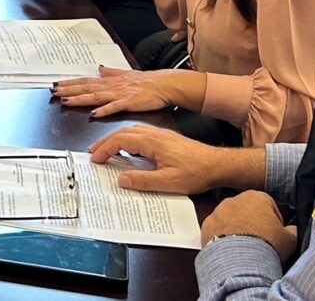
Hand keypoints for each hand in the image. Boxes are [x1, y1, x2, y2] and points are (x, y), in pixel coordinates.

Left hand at [54, 67, 205, 116]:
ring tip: (66, 102)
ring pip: (95, 96)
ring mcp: (120, 94)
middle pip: (86, 88)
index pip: (85, 81)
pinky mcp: (129, 102)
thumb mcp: (126, 74)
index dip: (70, 83)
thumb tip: (99, 69)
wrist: (166, 84)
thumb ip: (111, 73)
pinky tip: (94, 114)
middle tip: (53, 92)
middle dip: (68, 90)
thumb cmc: (147, 82)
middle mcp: (112, 86)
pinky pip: (115, 106)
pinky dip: (104, 110)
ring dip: (79, 99)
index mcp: (110, 81)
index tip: (56, 85)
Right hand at [88, 125, 261, 194]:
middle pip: (124, 132)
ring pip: (132, 131)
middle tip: (94, 152)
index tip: (96, 158)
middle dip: (106, 141)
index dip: (105, 148)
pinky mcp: (168, 139)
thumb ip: (142, 181)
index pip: (121, 140)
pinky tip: (130, 148)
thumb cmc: (197, 173)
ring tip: (107, 149)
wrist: (220, 165)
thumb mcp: (168, 182)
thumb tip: (121, 179)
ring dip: (117, 138)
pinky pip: (142, 134)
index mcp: (153, 142)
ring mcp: (162, 135)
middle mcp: (156, 135)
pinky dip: (128, 139)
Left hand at [201, 191, 296, 260]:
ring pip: (230, 219)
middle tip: (261, 240)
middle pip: (247, 211)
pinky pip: (217, 230)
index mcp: (256, 196)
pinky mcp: (206, 225)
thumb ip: (292, 230)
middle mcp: (233, 200)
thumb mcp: (290, 238)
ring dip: (237, 229)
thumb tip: (293, 230)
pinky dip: (223, 237)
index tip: (276, 232)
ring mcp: (217, 212)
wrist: (240, 260)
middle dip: (253, 223)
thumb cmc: (267, 245)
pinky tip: (232, 249)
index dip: (274, 220)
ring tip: (246, 247)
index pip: (269, 205)